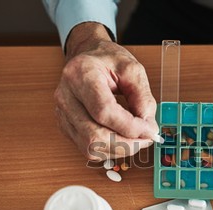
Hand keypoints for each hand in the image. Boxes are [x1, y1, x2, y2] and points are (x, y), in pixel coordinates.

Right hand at [54, 23, 158, 159]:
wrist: (87, 56)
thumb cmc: (108, 60)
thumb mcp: (133, 70)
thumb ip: (144, 98)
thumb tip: (148, 127)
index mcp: (81, 74)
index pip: (104, 111)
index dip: (130, 127)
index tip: (150, 130)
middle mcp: (66, 95)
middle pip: (94, 135)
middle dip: (127, 144)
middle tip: (146, 138)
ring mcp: (63, 113)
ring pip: (90, 147)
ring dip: (119, 150)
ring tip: (137, 139)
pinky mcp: (66, 126)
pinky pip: (87, 149)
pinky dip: (109, 150)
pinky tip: (122, 140)